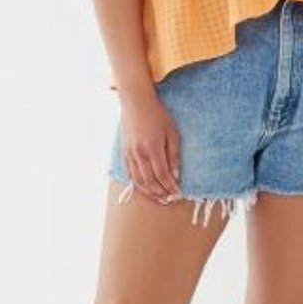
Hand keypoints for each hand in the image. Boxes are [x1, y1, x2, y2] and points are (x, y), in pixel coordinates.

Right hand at [117, 89, 181, 203]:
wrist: (136, 103)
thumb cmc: (158, 116)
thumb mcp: (172, 133)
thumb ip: (174, 155)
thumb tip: (176, 176)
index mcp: (152, 147)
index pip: (162, 175)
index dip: (171, 187)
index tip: (178, 194)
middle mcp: (139, 153)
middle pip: (150, 181)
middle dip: (161, 194)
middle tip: (170, 200)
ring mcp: (129, 154)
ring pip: (138, 181)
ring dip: (150, 193)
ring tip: (160, 199)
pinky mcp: (124, 153)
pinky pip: (131, 174)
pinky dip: (139, 184)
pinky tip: (147, 189)